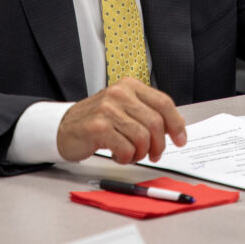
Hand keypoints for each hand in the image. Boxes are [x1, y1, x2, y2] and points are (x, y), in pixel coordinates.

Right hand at [56, 77, 186, 163]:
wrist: (63, 127)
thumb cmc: (98, 120)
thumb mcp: (124, 108)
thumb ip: (147, 113)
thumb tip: (176, 127)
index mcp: (130, 86)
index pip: (163, 102)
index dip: (176, 124)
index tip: (181, 139)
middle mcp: (119, 93)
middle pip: (155, 122)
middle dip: (159, 145)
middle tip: (153, 155)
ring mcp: (107, 109)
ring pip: (142, 137)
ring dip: (140, 153)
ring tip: (131, 154)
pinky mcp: (97, 126)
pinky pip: (126, 148)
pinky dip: (126, 157)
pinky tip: (118, 155)